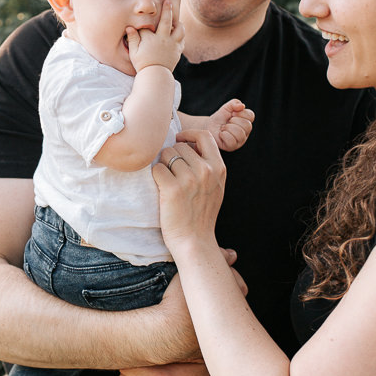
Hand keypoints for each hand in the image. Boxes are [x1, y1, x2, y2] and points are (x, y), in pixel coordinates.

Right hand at [126, 0, 183, 72]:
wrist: (155, 75)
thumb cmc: (142, 64)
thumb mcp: (134, 52)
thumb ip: (132, 38)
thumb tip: (129, 27)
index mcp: (152, 38)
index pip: (149, 25)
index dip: (146, 23)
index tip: (143, 23)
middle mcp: (164, 39)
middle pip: (167, 20)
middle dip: (167, 9)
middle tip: (168, 1)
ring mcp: (172, 44)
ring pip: (180, 29)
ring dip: (178, 23)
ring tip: (176, 20)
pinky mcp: (178, 50)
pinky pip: (182, 39)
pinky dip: (180, 35)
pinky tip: (178, 33)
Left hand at [152, 129, 227, 250]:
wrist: (194, 240)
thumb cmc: (201, 214)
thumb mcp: (216, 187)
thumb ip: (209, 165)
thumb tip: (189, 143)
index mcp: (219, 168)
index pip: (204, 136)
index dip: (189, 135)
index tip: (180, 140)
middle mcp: (206, 171)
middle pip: (180, 146)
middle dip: (173, 156)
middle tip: (174, 175)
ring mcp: (190, 179)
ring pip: (167, 155)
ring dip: (163, 166)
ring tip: (169, 183)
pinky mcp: (172, 188)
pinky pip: (157, 168)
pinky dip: (156, 176)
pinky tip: (162, 188)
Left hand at [207, 99, 253, 150]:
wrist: (209, 126)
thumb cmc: (220, 118)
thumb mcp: (226, 108)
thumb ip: (234, 103)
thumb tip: (242, 106)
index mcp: (247, 121)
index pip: (251, 116)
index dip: (240, 113)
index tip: (232, 114)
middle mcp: (246, 132)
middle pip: (247, 125)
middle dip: (233, 121)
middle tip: (227, 122)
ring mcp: (240, 140)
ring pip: (240, 133)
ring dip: (228, 128)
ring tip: (224, 128)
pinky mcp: (232, 147)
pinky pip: (231, 141)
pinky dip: (224, 135)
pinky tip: (221, 134)